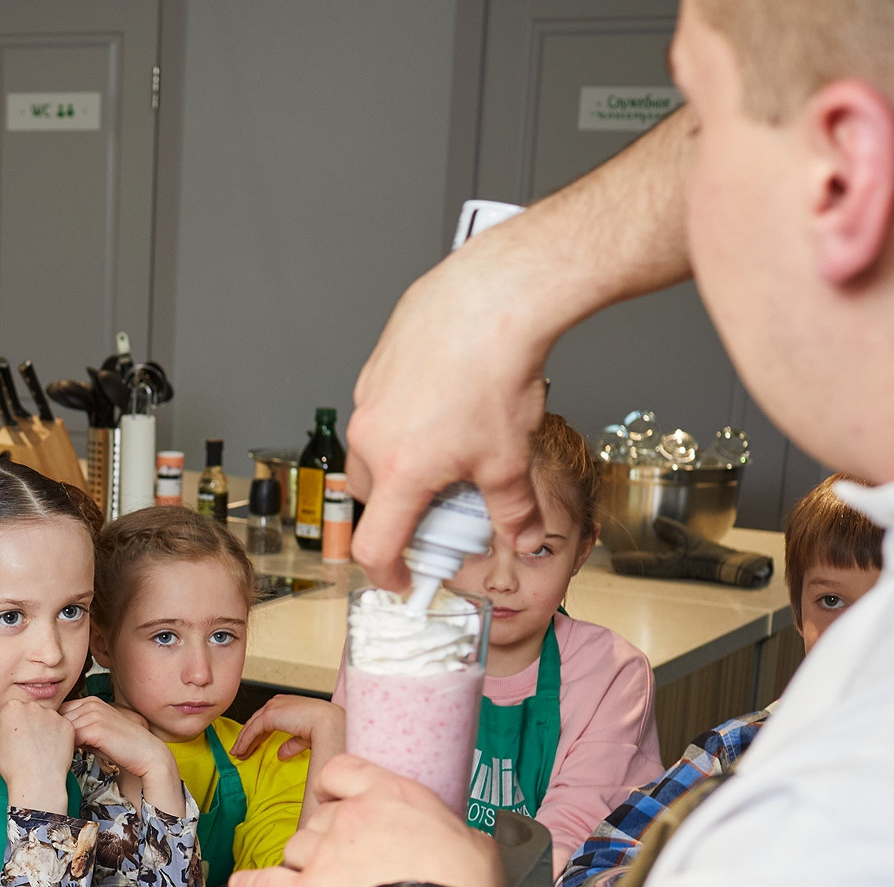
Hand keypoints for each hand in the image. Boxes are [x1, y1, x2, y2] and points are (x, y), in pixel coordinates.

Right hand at [0, 698, 75, 813]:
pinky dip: (56, 736)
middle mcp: (33, 707)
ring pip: (44, 719)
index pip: (7, 712)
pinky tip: (48, 749)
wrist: (38, 781)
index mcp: (11, 708)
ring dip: (40, 729)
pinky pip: (60, 727)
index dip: (6, 727)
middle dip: (24, 725)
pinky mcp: (67, 725)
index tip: (10, 740)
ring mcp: (52, 715)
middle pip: (27, 712)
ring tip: (36, 749)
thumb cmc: (14, 767)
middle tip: (23, 746)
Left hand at [59, 697, 183, 814]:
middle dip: (52, 734)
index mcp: (90, 701)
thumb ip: (77, 730)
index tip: (47, 741)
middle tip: (49, 750)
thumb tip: (54, 735)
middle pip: (57, 718)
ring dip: (58, 743)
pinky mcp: (95, 727)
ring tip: (57, 756)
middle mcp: (90, 703)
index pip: (59, 711)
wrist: (145, 754)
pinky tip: (66, 757)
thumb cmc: (120, 747)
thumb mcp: (95, 734)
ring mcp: (93, 713)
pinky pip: (70, 737)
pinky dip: (66, 748)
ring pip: (61, 728)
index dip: (52, 727)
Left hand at [229, 754, 500, 886]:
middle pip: (318, 816)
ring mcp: (322, 855)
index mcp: (390, 795)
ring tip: (321, 883)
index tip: (337, 797)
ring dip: (302, 863)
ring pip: (293, 848)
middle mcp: (349, 818)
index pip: (341, 769)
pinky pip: (264, 885)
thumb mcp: (473, 844)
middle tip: (345, 860)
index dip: (335, 785)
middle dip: (326, 836)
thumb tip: (454, 838)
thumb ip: (448, 830)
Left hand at [233, 695, 344, 761]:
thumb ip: (291, 744)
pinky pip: (252, 731)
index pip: (266, 718)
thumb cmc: (324, 727)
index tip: (251, 744)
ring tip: (237, 753)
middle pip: (256, 721)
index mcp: (287, 704)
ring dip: (243, 741)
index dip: (257, 733)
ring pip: (251, 726)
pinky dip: (244, 742)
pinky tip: (240, 751)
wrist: (328, 721)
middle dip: (247, 737)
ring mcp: (272, 707)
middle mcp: (278, 702)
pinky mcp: (269, 715)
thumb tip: (281, 754)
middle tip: (240, 750)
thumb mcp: (304, 737)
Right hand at [345, 237, 553, 590]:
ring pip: (371, 452)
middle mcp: (372, 439)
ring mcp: (369, 400)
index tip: (404, 579)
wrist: (493, 299)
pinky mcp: (376, 368)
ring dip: (398, 466)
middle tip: (437, 508)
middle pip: (370, 499)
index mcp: (400, 473)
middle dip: (398, 513)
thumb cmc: (496, 377)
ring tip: (445, 451)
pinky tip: (444, 404)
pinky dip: (402, 423)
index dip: (387, 575)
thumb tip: (524, 538)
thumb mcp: (511, 458)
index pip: (375, 547)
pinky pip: (379, 411)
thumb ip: (514, 509)